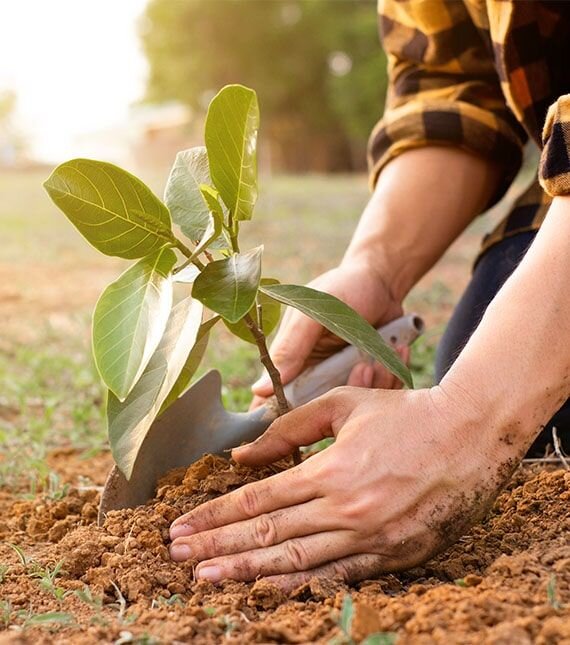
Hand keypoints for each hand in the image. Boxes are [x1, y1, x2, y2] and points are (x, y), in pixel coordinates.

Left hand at [169, 384, 522, 591]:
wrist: (469, 437)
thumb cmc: (405, 415)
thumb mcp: (343, 406)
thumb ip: (290, 430)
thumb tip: (244, 454)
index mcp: (331, 471)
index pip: (258, 500)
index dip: (216, 515)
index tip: (183, 526)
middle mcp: (345, 510)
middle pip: (267, 535)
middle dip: (218, 547)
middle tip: (178, 557)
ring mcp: (368, 539)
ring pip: (295, 563)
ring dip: (246, 572)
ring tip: (207, 578)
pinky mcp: (391, 556)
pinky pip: (335, 577)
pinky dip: (298, 586)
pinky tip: (266, 591)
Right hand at [250, 261, 406, 409]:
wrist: (382, 280)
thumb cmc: (342, 288)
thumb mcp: (312, 314)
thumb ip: (290, 348)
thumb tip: (259, 390)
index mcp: (291, 364)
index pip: (275, 404)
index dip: (283, 420)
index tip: (304, 426)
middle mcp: (316, 378)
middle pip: (324, 412)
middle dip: (346, 393)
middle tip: (364, 366)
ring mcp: (344, 381)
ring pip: (355, 405)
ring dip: (376, 381)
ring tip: (382, 352)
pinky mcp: (372, 381)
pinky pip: (381, 393)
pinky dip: (392, 375)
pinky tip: (399, 348)